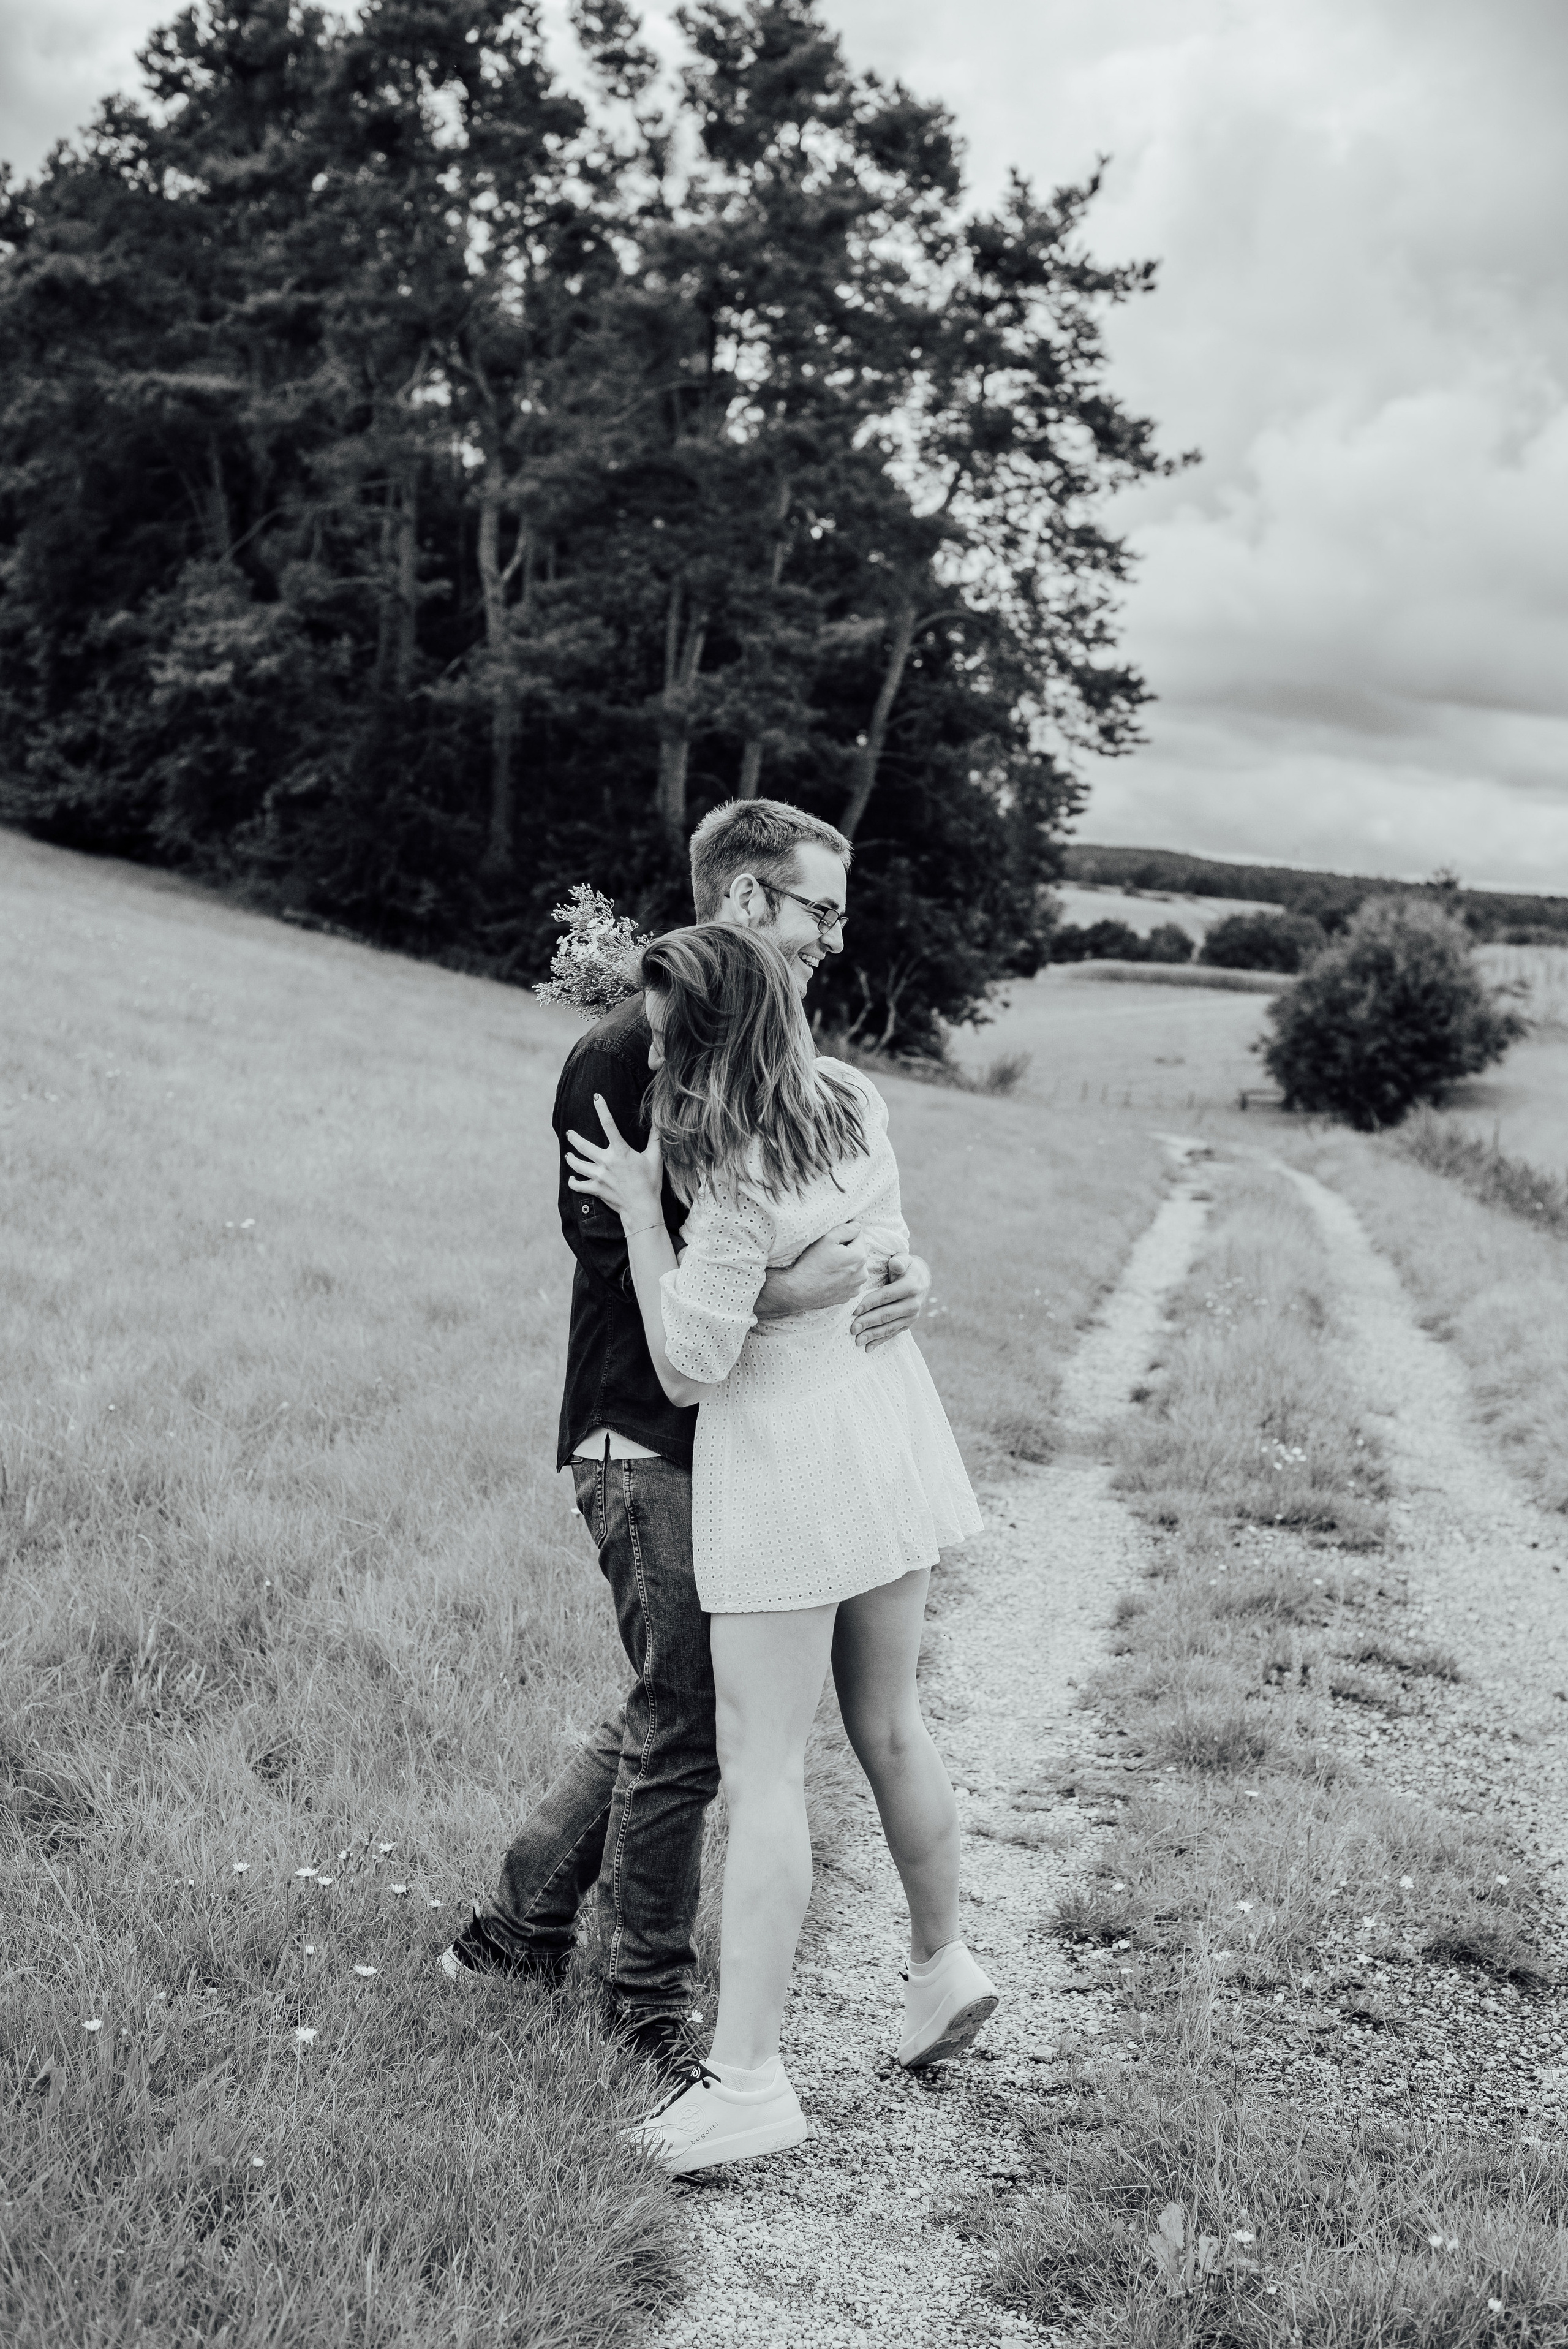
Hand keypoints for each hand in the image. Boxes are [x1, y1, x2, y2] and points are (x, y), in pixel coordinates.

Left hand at [565, 1095, 664, 1230]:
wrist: (642, 1208)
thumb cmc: (650, 1183)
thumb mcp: (655, 1159)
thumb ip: (655, 1139)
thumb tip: (661, 1122)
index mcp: (621, 1151)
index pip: (609, 1125)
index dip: (602, 1109)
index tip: (596, 1098)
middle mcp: (606, 1161)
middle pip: (583, 1146)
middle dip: (574, 1138)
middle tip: (569, 1133)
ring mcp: (599, 1176)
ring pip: (578, 1165)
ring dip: (571, 1160)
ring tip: (568, 1156)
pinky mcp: (596, 1189)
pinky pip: (578, 1185)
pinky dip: (573, 1182)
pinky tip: (571, 1179)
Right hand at [754, 1222, 867, 1319]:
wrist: (800, 1291)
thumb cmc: (812, 1264)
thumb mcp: (827, 1239)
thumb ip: (846, 1229)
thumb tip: (858, 1226)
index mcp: (860, 1257)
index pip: (859, 1235)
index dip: (846, 1232)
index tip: (834, 1236)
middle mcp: (862, 1273)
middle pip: (859, 1252)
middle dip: (848, 1248)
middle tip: (830, 1250)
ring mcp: (856, 1286)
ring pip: (855, 1267)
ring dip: (848, 1263)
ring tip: (830, 1264)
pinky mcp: (849, 1295)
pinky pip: (850, 1280)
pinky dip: (844, 1276)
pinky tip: (831, 1275)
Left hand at [851, 1251, 930, 1350]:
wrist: (922, 1279)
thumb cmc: (907, 1267)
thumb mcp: (905, 1259)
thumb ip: (900, 1260)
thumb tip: (894, 1264)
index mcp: (910, 1287)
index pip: (886, 1297)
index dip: (870, 1303)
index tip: (855, 1310)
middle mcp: (913, 1304)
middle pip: (886, 1315)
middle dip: (868, 1322)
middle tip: (852, 1328)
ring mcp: (911, 1317)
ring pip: (889, 1327)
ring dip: (872, 1335)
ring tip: (857, 1340)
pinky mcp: (907, 1324)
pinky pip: (892, 1334)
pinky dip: (880, 1341)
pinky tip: (868, 1348)